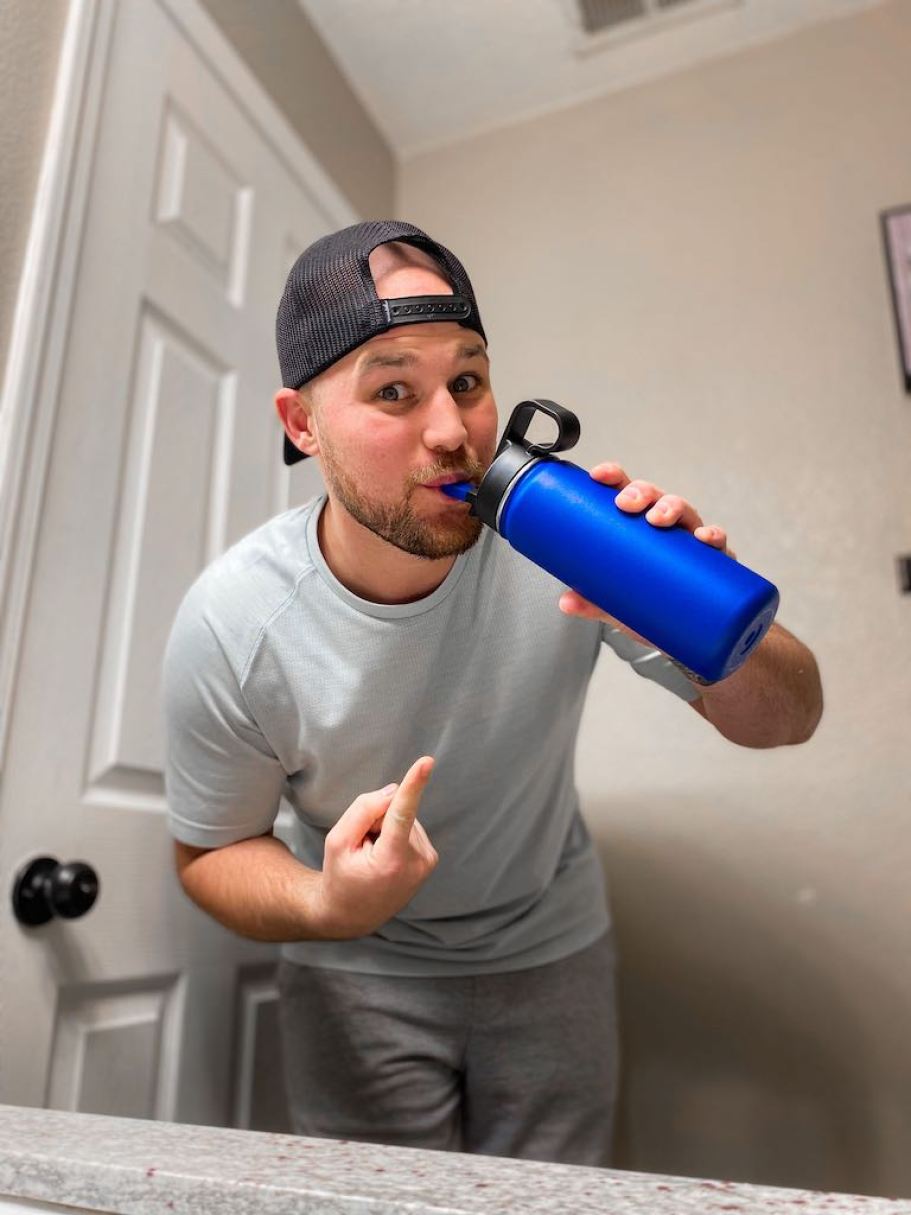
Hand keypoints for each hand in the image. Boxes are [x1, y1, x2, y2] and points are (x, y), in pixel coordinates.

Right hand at [315, 757, 437, 938]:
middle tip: (362, 850)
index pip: (402, 813)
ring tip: (373, 857)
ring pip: (404, 819)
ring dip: (386, 830)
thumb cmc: (341, 876)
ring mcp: (427, 862)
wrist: (353, 915)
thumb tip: (395, 791)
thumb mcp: (337, 841)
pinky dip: (396, 836)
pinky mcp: (430, 859)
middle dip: (376, 821)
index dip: (414, 784)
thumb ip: (363, 810)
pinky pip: (410, 827)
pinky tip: (385, 858)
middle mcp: (416, 862)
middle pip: (394, 812)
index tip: (427, 762)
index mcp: (391, 859)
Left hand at [558, 462, 735, 641]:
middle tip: (627, 504)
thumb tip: (566, 602)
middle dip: (642, 493)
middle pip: (656, 496)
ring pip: (686, 512)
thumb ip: (593, 603)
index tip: (599, 476)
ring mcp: (691, 543)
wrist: (686, 634)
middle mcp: (667, 528)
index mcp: (640, 527)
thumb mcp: (619, 606)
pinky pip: (719, 544)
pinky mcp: (714, 563)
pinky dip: (714, 537)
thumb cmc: (651, 605)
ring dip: (672, 508)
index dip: (614, 477)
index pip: (627, 491)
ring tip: (658, 519)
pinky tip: (704, 539)